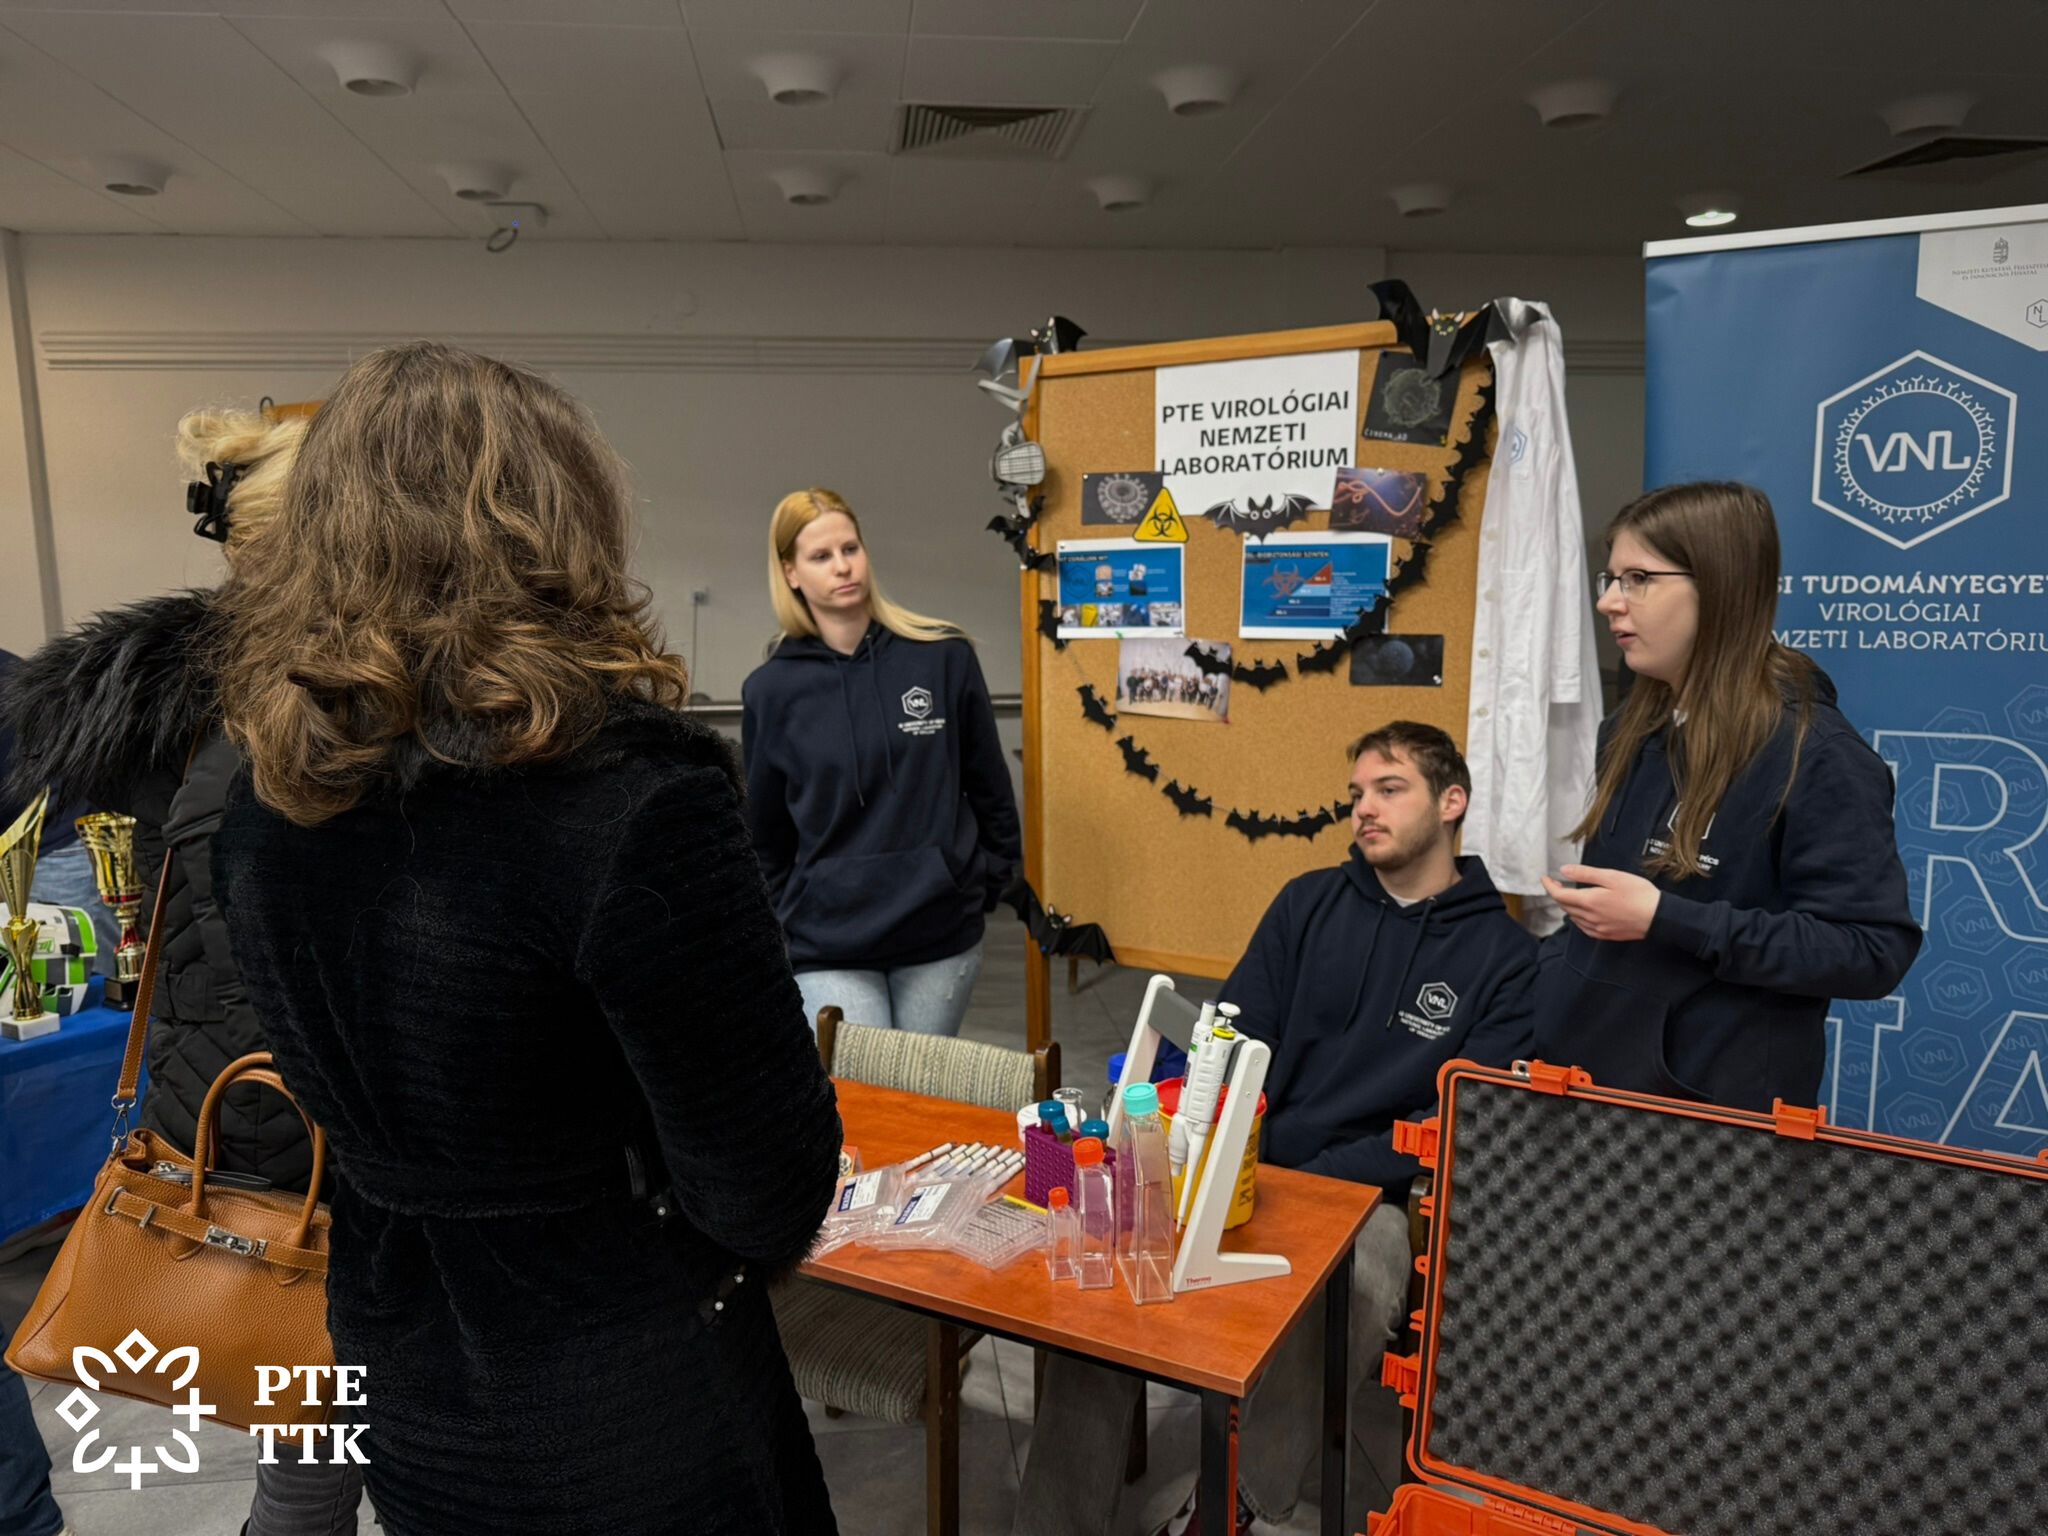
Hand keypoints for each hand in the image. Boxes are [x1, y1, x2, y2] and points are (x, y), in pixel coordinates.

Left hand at [1540, 864, 1661, 942]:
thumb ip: (1585, 873)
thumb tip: (1563, 871)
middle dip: (1557, 894)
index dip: (1549, 886)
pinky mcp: (1606, 935)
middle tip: (1557, 882)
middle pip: (1564, 906)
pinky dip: (1578, 918)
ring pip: (1573, 917)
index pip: (1559, 895)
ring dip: (1567, 906)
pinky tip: (1583, 912)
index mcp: (1589, 902)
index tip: (1545, 878)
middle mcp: (1590, 918)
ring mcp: (1598, 929)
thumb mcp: (1612, 876)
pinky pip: (1584, 927)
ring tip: (1570, 894)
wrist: (1659, 917)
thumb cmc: (1639, 894)